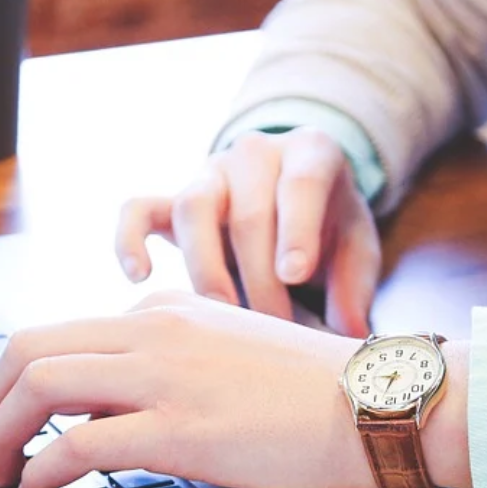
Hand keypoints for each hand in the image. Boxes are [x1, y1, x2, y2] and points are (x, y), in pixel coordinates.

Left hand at [0, 292, 471, 487]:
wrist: (379, 402)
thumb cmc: (322, 393)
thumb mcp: (234, 356)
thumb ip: (179, 365)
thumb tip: (126, 410)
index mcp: (168, 311)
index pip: (65, 335)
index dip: (21, 384)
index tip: (12, 421)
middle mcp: (154, 330)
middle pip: (28, 348)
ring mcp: (164, 376)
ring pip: (38, 385)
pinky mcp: (178, 429)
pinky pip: (76, 444)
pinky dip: (39, 472)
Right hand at [115, 128, 380, 337]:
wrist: (296, 197)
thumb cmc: (330, 227)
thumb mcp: (357, 247)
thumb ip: (355, 286)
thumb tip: (349, 334)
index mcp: (311, 153)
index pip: (300, 183)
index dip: (296, 229)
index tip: (294, 274)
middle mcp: (256, 154)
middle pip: (247, 212)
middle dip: (259, 278)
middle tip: (274, 329)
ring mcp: (210, 174)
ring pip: (193, 208)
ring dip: (207, 268)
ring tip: (222, 316)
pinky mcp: (172, 199)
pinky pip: (138, 209)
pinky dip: (130, 239)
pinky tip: (139, 277)